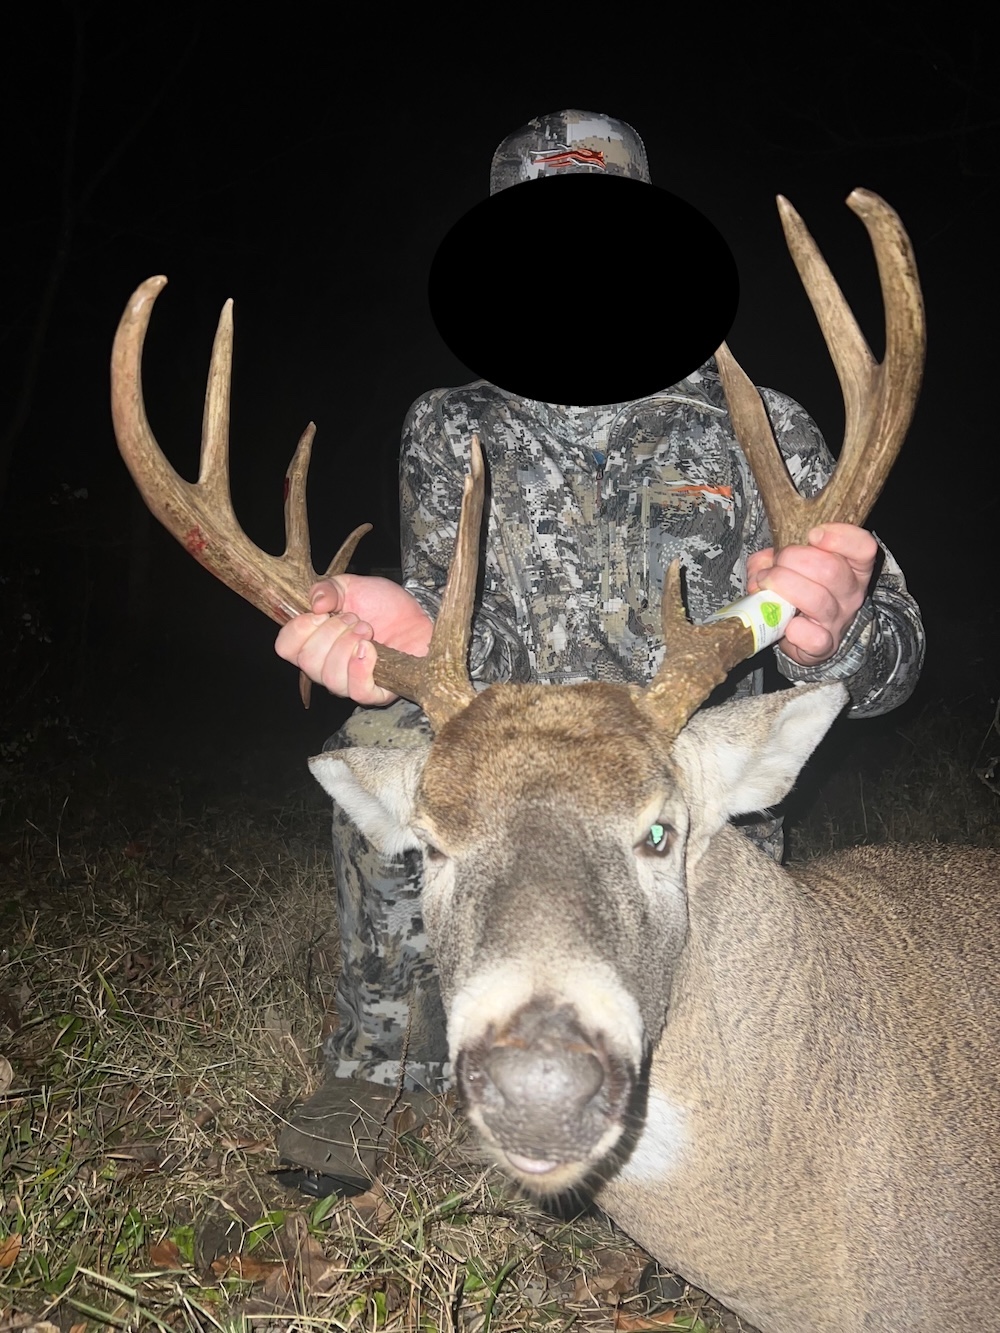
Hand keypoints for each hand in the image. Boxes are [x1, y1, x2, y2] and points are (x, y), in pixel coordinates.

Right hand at [274, 574, 432, 704]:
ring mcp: (351, 682)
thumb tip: (315, 604)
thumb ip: (328, 589)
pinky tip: (370, 649)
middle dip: (331, 632)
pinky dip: (360, 668)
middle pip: (308, 662)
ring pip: (330, 678)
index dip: (298, 629)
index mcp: (314, 643)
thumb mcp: (351, 587)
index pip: (285, 648)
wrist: (418, 613)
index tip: (321, 612)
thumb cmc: (382, 605)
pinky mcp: (377, 692)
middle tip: (354, 618)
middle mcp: (327, 668)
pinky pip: (358, 692)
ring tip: (366, 629)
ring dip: (348, 646)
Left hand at [746, 524, 876, 665]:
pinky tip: (785, 623)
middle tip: (774, 565)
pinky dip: (794, 629)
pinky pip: (813, 637)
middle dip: (792, 559)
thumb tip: (761, 565)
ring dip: (783, 586)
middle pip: (830, 569)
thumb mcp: (791, 564)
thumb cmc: (800, 590)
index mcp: (853, 567)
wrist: (808, 635)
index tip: (812, 535)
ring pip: (817, 599)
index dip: (840, 536)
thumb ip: (774, 556)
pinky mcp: (824, 645)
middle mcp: (851, 592)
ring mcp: (839, 620)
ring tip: (766, 585)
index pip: (864, 547)